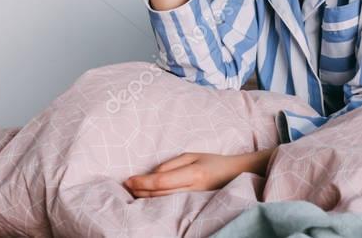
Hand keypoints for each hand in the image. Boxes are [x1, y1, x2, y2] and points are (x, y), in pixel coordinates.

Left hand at [124, 151, 256, 197]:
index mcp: (193, 174)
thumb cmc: (213, 162)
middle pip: (159, 194)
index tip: (129, 179)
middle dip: (140, 190)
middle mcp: (193, 190)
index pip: (161, 181)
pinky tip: (147, 198)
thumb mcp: (192, 156)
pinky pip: (170, 205)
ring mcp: (193, 200)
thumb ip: (171, 165)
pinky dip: (156, 201)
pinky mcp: (193, 205)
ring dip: (145, 197)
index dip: (142, 181)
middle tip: (126, 185)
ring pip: (163, 202)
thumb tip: (152, 175)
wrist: (235, 174)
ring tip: (133, 191)